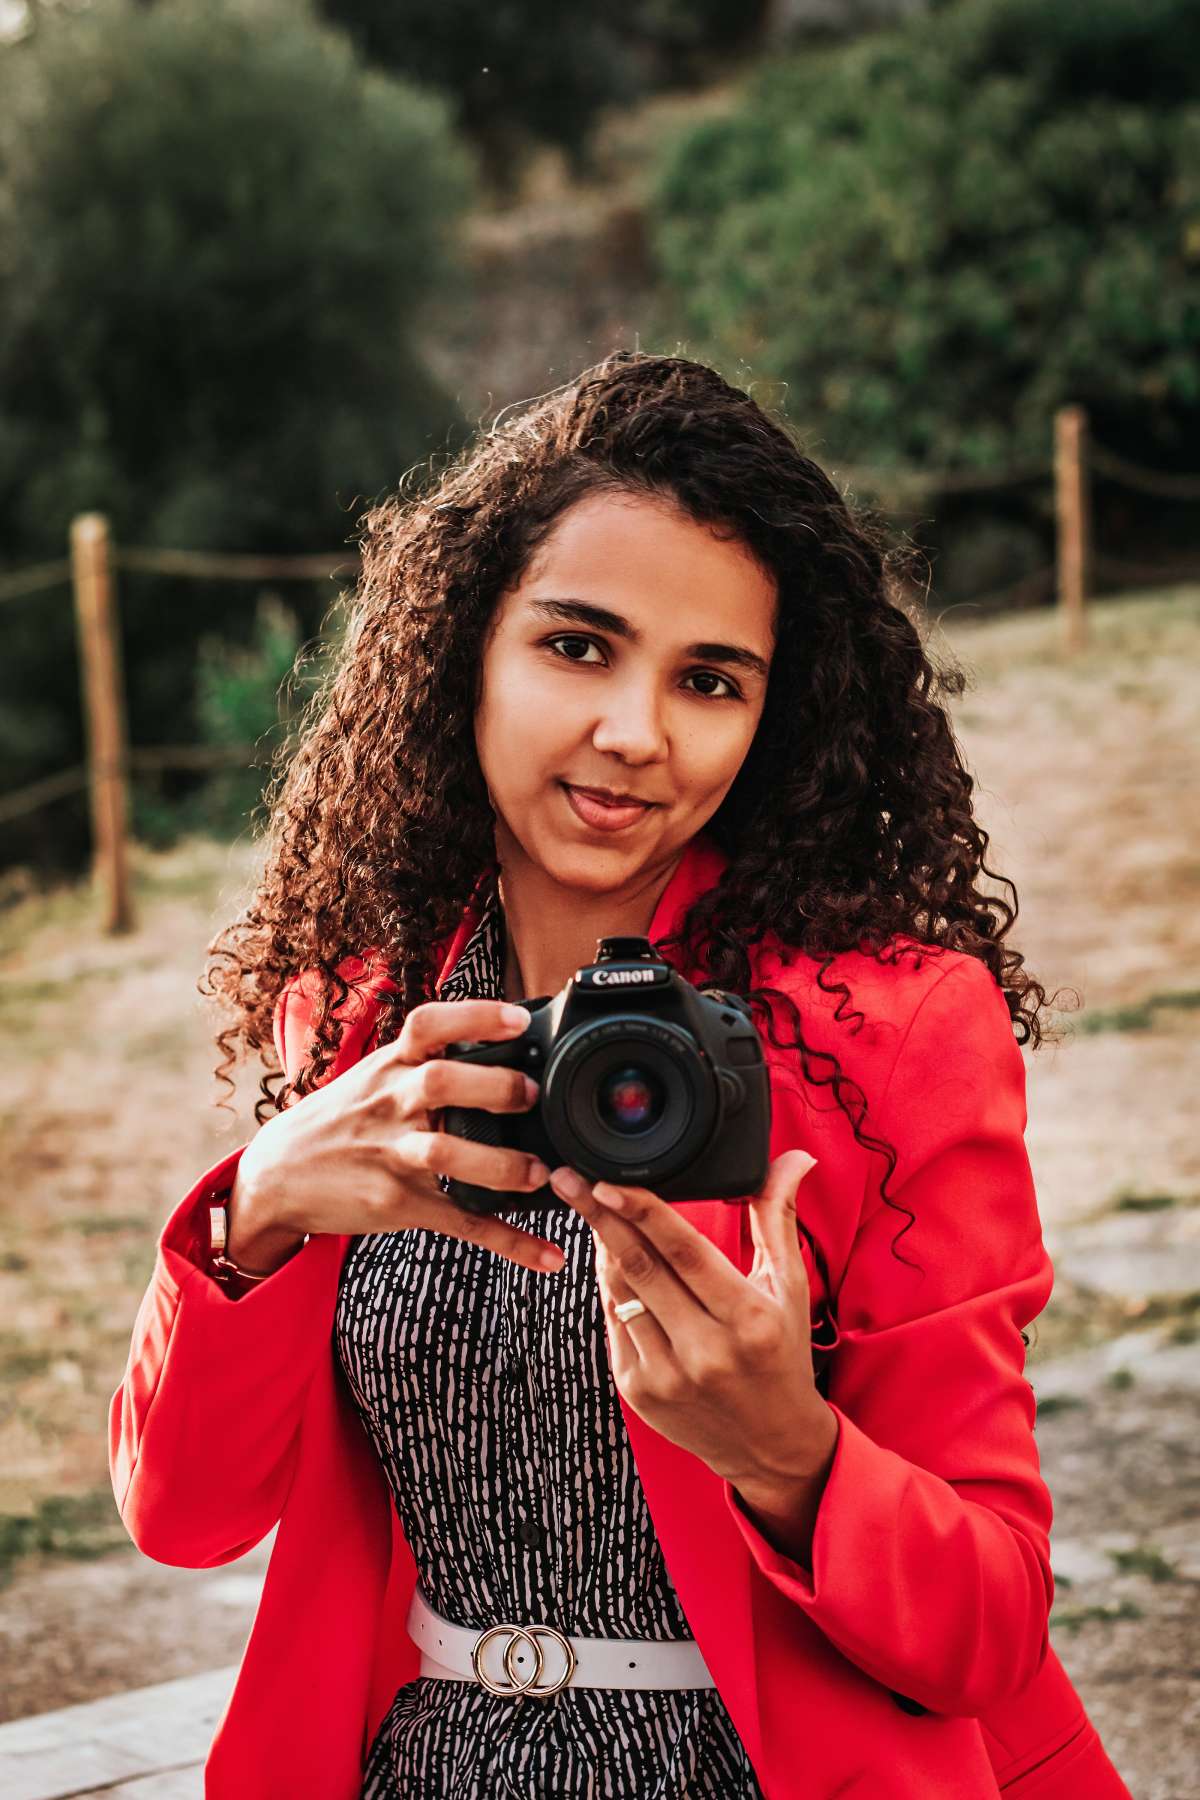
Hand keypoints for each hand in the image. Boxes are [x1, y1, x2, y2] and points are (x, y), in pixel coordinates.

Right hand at [227, 998, 563, 1274]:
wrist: (277, 1175)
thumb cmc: (340, 1119)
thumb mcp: (373, 1076)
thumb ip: (424, 1061)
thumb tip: (499, 1040)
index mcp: (388, 1066)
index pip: (428, 1026)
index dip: (474, 1017)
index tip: (518, 1020)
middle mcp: (390, 1105)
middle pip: (440, 1083)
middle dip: (494, 1086)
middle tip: (532, 1095)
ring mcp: (392, 1155)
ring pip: (447, 1155)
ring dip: (500, 1165)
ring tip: (539, 1174)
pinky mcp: (400, 1204)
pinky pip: (460, 1222)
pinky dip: (509, 1241)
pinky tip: (547, 1255)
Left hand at [547, 1151, 831, 1489]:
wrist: (770, 1444)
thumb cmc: (782, 1354)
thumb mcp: (790, 1287)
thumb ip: (778, 1218)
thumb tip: (794, 1158)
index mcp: (748, 1319)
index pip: (684, 1253)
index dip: (642, 1213)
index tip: (606, 1182)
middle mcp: (706, 1350)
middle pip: (640, 1268)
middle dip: (599, 1217)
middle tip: (569, 1179)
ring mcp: (667, 1375)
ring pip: (618, 1294)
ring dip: (599, 1247)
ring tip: (585, 1209)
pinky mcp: (638, 1391)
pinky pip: (612, 1323)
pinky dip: (607, 1287)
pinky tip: (605, 1258)